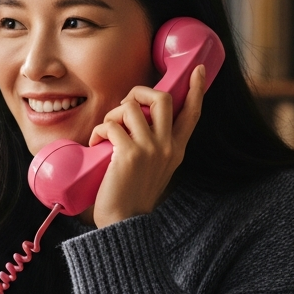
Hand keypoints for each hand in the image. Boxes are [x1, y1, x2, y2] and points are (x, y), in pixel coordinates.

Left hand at [88, 64, 205, 227]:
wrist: (124, 223)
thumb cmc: (133, 196)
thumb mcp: (155, 169)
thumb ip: (155, 146)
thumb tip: (138, 120)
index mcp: (177, 150)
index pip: (193, 113)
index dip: (196, 89)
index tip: (197, 70)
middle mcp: (168, 147)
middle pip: (161, 98)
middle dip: (139, 92)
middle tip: (125, 106)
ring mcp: (150, 149)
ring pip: (129, 108)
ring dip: (112, 114)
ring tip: (106, 132)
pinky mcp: (129, 154)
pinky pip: (110, 125)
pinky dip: (98, 131)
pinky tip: (96, 144)